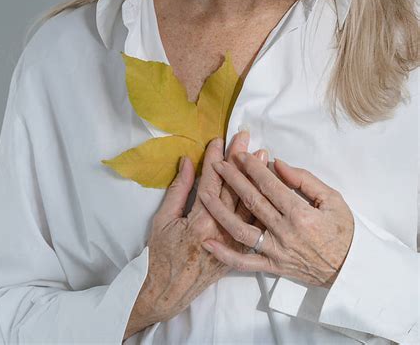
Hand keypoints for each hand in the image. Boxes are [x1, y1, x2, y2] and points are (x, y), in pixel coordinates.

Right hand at [123, 132, 266, 339]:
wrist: (169, 291)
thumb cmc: (161, 255)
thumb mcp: (163, 220)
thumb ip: (178, 190)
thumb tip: (187, 163)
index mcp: (201, 221)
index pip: (211, 182)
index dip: (216, 159)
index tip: (219, 140)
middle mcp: (221, 230)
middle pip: (234, 189)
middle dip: (240, 161)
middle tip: (246, 138)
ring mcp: (233, 242)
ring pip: (249, 205)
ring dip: (256, 180)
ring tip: (264, 157)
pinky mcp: (239, 251)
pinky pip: (254, 225)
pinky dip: (260, 206)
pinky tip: (267, 190)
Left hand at [199, 153, 354, 287]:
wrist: (350, 270)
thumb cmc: (342, 231)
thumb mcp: (332, 199)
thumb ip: (304, 180)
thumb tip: (278, 163)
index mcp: (300, 214)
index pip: (269, 186)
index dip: (252, 168)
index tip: (238, 154)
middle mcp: (285, 233)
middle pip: (252, 202)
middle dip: (232, 180)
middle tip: (217, 163)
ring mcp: (276, 252)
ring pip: (241, 231)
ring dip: (220, 211)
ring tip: (203, 194)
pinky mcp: (272, 267)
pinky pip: (244, 263)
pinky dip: (225, 254)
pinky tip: (208, 242)